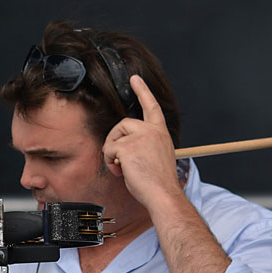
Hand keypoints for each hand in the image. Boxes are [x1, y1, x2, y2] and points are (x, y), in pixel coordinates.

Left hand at [102, 75, 182, 210]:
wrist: (163, 194)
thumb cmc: (158, 182)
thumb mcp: (154, 157)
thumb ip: (141, 146)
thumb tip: (121, 151)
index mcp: (161, 133)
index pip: (151, 106)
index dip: (143, 91)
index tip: (135, 79)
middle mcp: (152, 131)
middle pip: (123, 123)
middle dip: (115, 139)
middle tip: (118, 160)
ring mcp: (140, 137)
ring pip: (114, 137)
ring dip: (112, 153)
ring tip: (121, 168)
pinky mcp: (128, 146)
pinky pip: (108, 150)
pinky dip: (110, 162)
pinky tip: (121, 172)